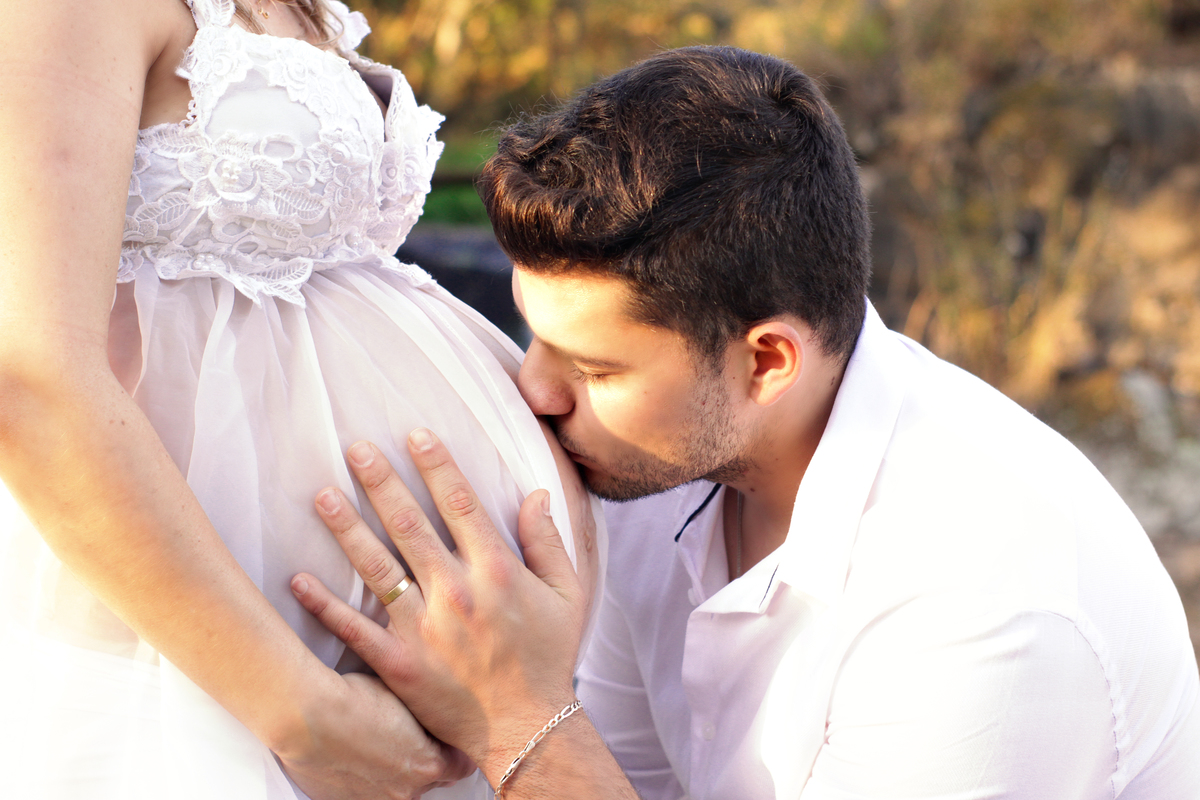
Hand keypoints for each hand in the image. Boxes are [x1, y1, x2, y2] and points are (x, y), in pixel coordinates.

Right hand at [278, 672, 472, 799]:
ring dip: (393, 772)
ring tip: (377, 744)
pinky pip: (365, 792)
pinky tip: (353, 753)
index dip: (450, 747)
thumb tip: (426, 717)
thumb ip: (422, 717)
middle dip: (424, 760)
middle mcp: (405, 791)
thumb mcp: (404, 697)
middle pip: (429, 780)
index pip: (459, 766)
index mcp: (428, 765)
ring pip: (397, 789)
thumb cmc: (354, 699)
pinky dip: (363, 777)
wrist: (308, 715)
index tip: (443, 736)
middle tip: (409, 736)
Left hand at [291, 428, 595, 784]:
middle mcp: (457, 591)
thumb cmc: (550, 657)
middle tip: (354, 449)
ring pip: (377, 567)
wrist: (528, 727)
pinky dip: (325, 604)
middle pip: (410, 523)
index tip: (416, 435)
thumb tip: (536, 493)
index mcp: (497, 569)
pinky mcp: (399, 662)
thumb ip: (548, 542)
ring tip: (322, 494)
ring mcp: (424, 628)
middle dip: (380, 481)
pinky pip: (355, 628)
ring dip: (347, 528)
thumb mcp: (568, 595)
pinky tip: (299, 579)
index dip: (436, 465)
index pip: (460, 503)